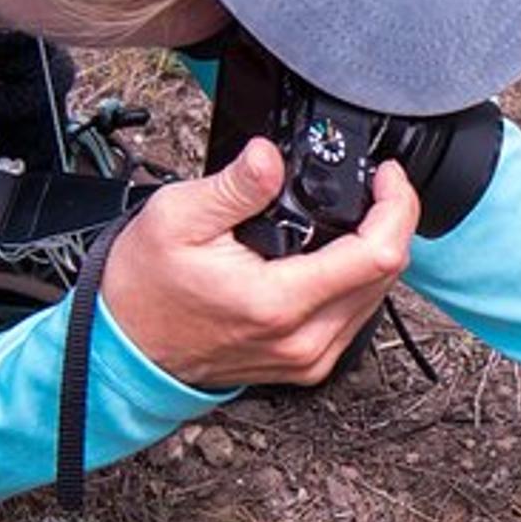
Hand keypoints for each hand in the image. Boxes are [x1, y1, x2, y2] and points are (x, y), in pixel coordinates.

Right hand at [100, 139, 418, 388]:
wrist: (124, 348)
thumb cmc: (146, 287)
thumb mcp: (177, 217)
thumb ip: (234, 186)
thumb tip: (270, 156)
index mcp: (279, 302)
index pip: (378, 254)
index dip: (396, 206)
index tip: (387, 177)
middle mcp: (304, 339)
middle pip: (387, 275)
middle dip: (391, 222)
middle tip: (375, 188)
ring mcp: (308, 358)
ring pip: (378, 297)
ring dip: (377, 251)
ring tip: (358, 214)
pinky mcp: (307, 365)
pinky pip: (356, 318)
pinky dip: (357, 280)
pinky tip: (337, 254)